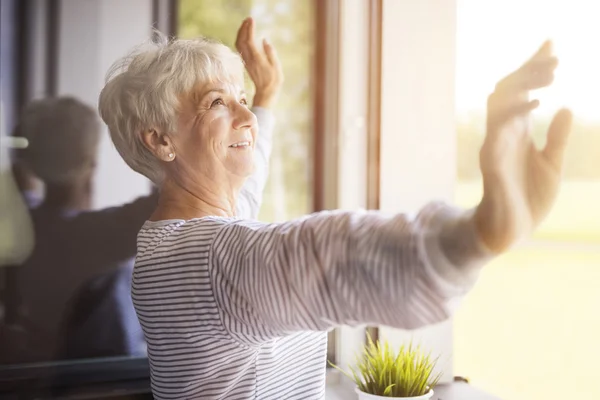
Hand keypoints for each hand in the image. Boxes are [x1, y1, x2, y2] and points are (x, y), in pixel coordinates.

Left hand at [235, 17, 283, 108]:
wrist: (265, 93)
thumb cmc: (274, 81)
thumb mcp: (276, 66)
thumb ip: (270, 52)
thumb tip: (265, 40)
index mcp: (257, 58)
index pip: (250, 40)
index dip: (249, 29)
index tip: (252, 20)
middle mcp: (249, 59)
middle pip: (241, 40)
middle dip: (243, 28)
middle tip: (248, 19)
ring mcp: (246, 61)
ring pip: (239, 44)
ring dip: (240, 33)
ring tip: (245, 24)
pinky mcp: (246, 63)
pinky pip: (240, 48)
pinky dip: (240, 39)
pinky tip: (244, 36)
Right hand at [474, 41, 572, 252]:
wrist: (512, 231)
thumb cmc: (529, 199)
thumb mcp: (552, 164)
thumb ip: (556, 137)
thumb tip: (565, 107)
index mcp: (517, 132)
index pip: (522, 92)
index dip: (533, 67)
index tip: (551, 44)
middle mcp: (503, 134)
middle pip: (507, 91)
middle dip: (529, 71)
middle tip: (556, 58)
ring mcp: (495, 147)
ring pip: (498, 104)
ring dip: (522, 85)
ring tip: (550, 74)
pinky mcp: (492, 163)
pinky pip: (497, 132)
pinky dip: (515, 115)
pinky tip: (536, 104)